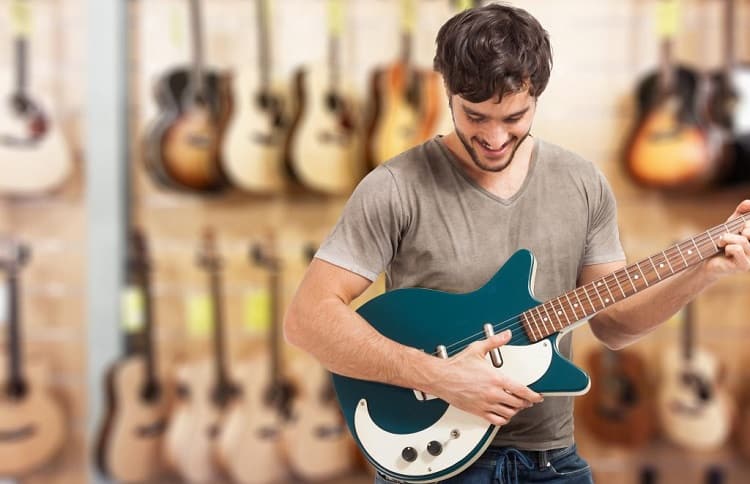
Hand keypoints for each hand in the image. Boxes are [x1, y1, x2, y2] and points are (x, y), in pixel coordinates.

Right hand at [425, 329, 543, 425]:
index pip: (521, 390)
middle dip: (525, 402)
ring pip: (508, 413)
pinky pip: (496, 420)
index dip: (533, 396)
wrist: (441, 377)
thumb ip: (494, 341)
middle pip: (518, 403)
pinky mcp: (478, 411)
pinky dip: (503, 419)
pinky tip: (503, 414)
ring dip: (515, 411)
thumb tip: (506, 334)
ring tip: (516, 406)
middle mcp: (493, 393)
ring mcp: (486, 403)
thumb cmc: (457, 365)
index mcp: (496, 378)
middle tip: (527, 400)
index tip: (537, 397)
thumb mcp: (477, 349)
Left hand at [704, 200, 749, 278]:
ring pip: (743, 240)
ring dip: (727, 238)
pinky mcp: (744, 266)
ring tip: (721, 242)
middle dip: (738, 229)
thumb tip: (748, 202)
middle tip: (727, 234)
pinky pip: (737, 249)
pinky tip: (723, 250)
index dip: (746, 222)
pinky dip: (727, 246)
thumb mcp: (731, 224)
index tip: (739, 227)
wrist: (707, 261)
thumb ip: (741, 212)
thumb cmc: (721, 242)